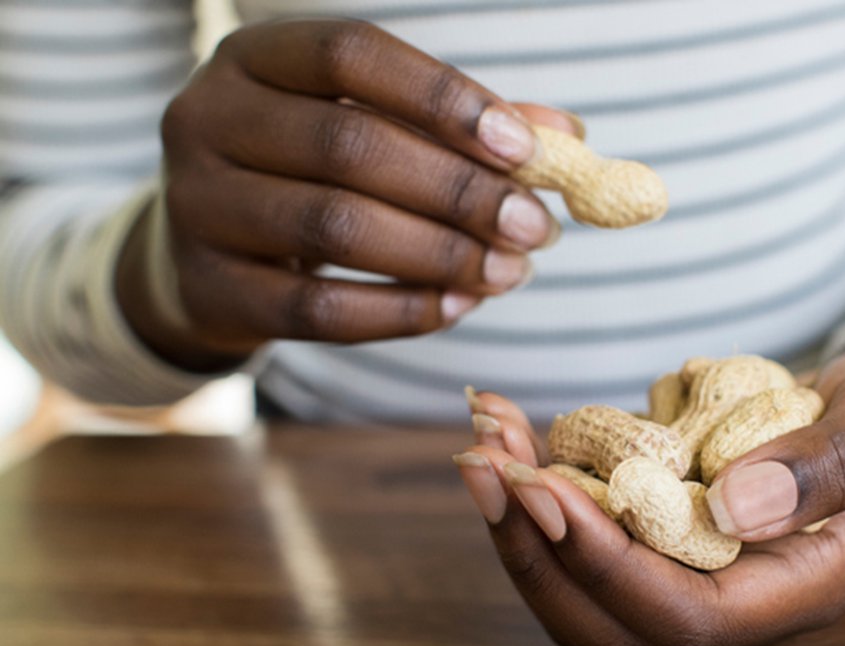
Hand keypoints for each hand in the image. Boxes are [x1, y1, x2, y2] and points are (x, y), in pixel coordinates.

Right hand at [118, 19, 576, 370]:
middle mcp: (207, 119)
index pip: (351, 54)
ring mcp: (196, 206)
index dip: (443, 97)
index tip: (525, 148)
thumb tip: (567, 136)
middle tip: (537, 227)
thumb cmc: (311, 173)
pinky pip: (317, 309)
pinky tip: (457, 306)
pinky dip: (401, 311)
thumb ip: (459, 126)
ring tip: (510, 271)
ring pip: (334, 227)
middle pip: (348, 146)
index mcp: (254, 57)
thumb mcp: (370, 128)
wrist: (207, 255)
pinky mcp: (209, 290)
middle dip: (460, 191)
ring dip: (441, 254)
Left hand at [453, 320, 844, 645]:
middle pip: (611, 620)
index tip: (547, 492)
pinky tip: (516, 428)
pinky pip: (590, 531)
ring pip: (584, 584)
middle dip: (536, 548)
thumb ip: (826, 472)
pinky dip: (541, 486)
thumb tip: (734, 506)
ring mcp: (696, 567)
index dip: (607, 565)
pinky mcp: (667, 528)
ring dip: (521, 518)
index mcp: (796, 592)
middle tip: (484, 463)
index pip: (685, 617)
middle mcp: (736, 597)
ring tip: (485, 436)